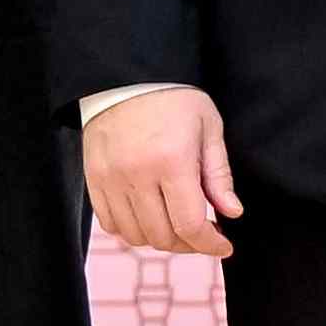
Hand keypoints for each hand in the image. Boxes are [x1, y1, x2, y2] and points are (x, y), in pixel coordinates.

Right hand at [81, 84, 241, 257]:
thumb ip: (219, 174)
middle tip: (204, 234)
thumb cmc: (175, 99)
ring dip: (161, 239)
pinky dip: (132, 231)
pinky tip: (151, 218)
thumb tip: (232, 213)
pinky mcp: (94, 180)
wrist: (125, 78)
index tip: (224, 246)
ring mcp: (110, 180)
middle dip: (189, 244)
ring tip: (178, 225)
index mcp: (171, 161)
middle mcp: (137, 175)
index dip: (209, 244)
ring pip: (136, 236)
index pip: (189, 223)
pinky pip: (111, 224)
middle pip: (162, 236)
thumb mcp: (209, 128)